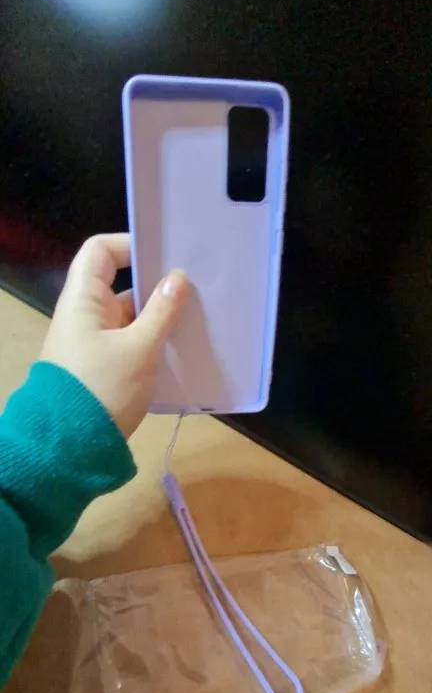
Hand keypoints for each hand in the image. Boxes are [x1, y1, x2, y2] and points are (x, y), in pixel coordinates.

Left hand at [41, 233, 188, 437]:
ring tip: (196, 318)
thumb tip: (177, 278)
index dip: (129, 245)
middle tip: (195, 287)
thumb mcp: (139, 349)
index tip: (164, 255)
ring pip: (130, 317)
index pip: (100, 252)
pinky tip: (182, 348)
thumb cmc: (103, 388)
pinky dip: (153, 341)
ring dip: (158, 318)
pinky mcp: (104, 367)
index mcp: (84, 300)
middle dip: (156, 286)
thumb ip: (161, 312)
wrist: (71, 447)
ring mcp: (94, 342)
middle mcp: (86, 315)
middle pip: (121, 285)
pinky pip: (131, 342)